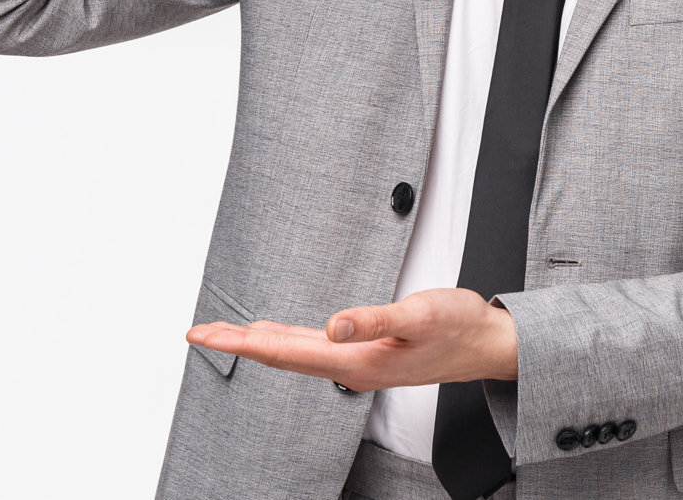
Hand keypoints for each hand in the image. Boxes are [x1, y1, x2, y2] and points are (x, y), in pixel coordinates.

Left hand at [186, 287, 517, 391]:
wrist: (486, 344)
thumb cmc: (457, 327)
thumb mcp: (419, 315)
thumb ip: (374, 320)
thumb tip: (333, 324)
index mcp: (356, 361)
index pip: (285, 352)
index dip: (242, 343)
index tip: (206, 335)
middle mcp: (350, 366)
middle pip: (281, 355)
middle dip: (238, 343)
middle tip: (197, 333)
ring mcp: (357, 362)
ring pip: (295, 353)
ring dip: (257, 343)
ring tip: (226, 334)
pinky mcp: (367, 352)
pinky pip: (313, 349)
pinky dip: (285, 341)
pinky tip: (276, 336)